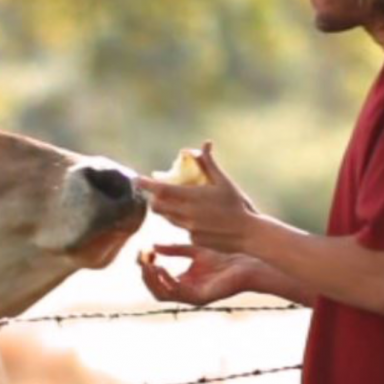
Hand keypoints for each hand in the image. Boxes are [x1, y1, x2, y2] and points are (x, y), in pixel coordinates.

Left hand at [137, 142, 257, 253]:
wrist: (247, 234)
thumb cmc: (237, 205)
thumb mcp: (224, 182)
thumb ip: (209, 164)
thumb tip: (204, 144)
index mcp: (192, 197)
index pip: (161, 190)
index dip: (146, 185)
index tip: (137, 179)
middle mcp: (186, 214)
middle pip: (157, 207)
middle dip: (153, 199)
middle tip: (156, 192)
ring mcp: (188, 228)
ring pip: (167, 218)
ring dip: (166, 209)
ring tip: (174, 202)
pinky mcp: (192, 239)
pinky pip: (180, 228)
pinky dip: (181, 220)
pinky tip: (194, 217)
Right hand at [138, 245, 259, 305]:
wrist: (245, 265)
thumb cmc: (224, 259)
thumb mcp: (195, 251)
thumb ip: (175, 250)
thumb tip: (153, 246)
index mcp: (182, 283)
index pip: (157, 280)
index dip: (146, 267)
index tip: (142, 252)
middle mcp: (185, 293)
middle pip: (155, 290)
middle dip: (145, 276)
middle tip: (141, 260)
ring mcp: (192, 297)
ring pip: (162, 294)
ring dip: (152, 280)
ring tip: (147, 265)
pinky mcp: (200, 298)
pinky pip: (177, 292)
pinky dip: (166, 281)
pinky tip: (161, 268)